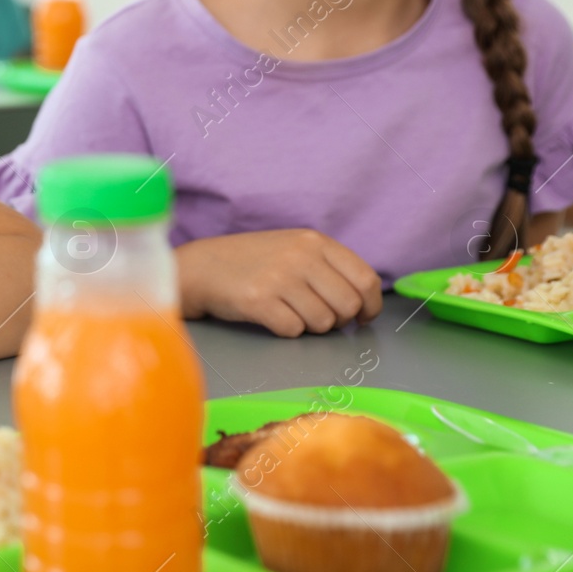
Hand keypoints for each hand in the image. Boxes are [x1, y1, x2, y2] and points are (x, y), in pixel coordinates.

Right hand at [177, 229, 382, 336]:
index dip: (371, 305)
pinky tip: (273, 316)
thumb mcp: (293, 248)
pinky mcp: (259, 301)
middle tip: (323, 319)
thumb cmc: (251, 262)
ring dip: (312, 327)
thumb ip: (328, 266)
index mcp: (314, 241)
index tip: (364, 317)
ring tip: (292, 313)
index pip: (365, 279)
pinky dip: (287, 330)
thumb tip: (363, 301)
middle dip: (340, 320)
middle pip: (348, 305)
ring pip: (323, 322)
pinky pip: (294, 330)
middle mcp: (300, 256)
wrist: (202, 267)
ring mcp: (279, 278)